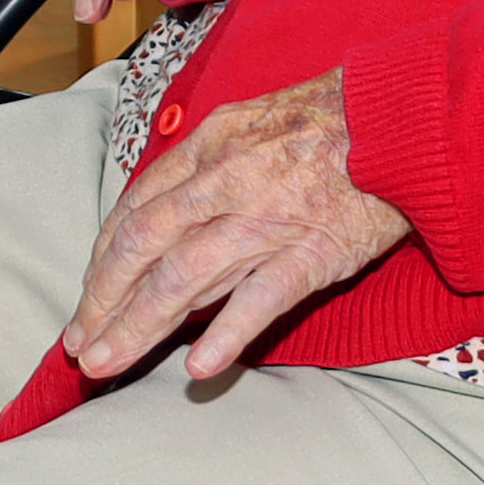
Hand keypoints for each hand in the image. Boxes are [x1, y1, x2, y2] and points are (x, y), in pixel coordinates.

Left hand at [65, 69, 410, 385]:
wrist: (401, 116)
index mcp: (207, 148)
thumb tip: (163, 220)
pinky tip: (198, 368)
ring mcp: (266, 219)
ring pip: (182, 279)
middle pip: (143, 248)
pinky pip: (259, 299)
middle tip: (81, 347)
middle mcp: (225, 182)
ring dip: (139, 327)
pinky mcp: (313, 252)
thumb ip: (204, 168)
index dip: (104, 260)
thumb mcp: (248, 122)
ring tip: (110, 363)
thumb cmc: (327, 119)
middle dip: (103, 302)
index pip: (135, 210)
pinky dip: (225, 335)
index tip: (88, 298)